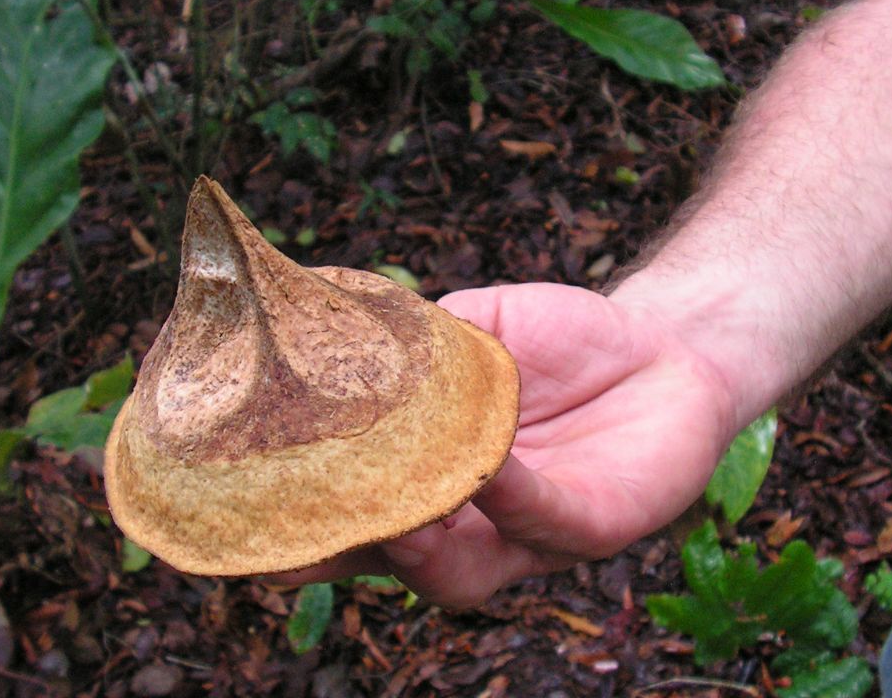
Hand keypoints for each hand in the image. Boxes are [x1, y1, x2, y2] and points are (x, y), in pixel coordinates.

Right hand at [272, 283, 737, 607]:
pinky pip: (540, 519)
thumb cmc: (559, 343)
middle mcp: (466, 524)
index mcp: (425, 481)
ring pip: (454, 573)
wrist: (663, 344)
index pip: (344, 511)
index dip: (289, 513)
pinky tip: (484, 464)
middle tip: (282, 528)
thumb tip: (320, 318)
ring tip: (382, 506)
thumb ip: (405, 341)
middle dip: (330, 551)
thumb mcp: (470, 330)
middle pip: (383, 562)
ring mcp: (525, 534)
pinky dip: (507, 495)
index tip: (229, 494)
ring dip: (412, 545)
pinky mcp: (591, 527)